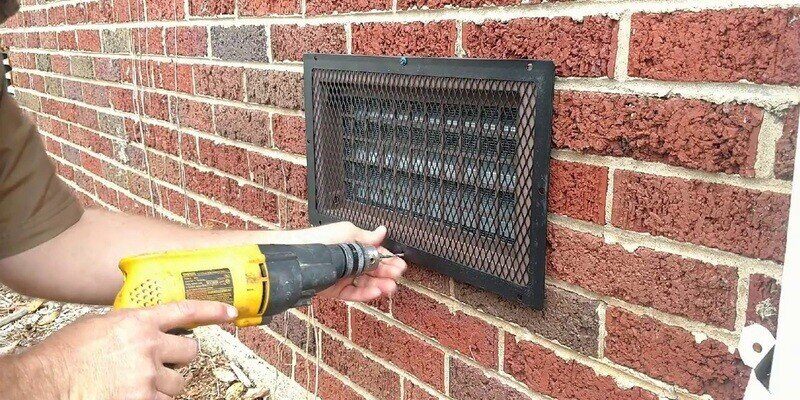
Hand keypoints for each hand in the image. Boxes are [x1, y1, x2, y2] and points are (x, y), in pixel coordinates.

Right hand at [3, 301, 236, 399]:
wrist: (41, 385)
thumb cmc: (62, 357)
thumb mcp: (98, 326)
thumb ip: (128, 325)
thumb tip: (144, 328)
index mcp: (137, 323)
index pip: (186, 311)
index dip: (212, 311)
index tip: (229, 312)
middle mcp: (148, 347)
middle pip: (190, 351)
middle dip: (178, 358)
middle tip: (161, 363)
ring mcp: (147, 377)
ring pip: (178, 383)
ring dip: (163, 385)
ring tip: (136, 384)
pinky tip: (133, 394)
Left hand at [284, 222, 406, 301]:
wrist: (298, 255)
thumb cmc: (320, 239)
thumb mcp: (346, 232)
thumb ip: (366, 237)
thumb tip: (382, 231)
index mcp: (354, 247)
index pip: (376, 254)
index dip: (388, 259)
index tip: (400, 265)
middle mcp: (350, 262)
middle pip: (373, 270)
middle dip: (387, 273)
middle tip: (397, 276)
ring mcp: (344, 277)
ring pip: (366, 283)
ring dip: (380, 286)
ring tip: (390, 287)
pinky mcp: (336, 291)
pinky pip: (354, 293)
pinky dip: (366, 294)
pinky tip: (376, 292)